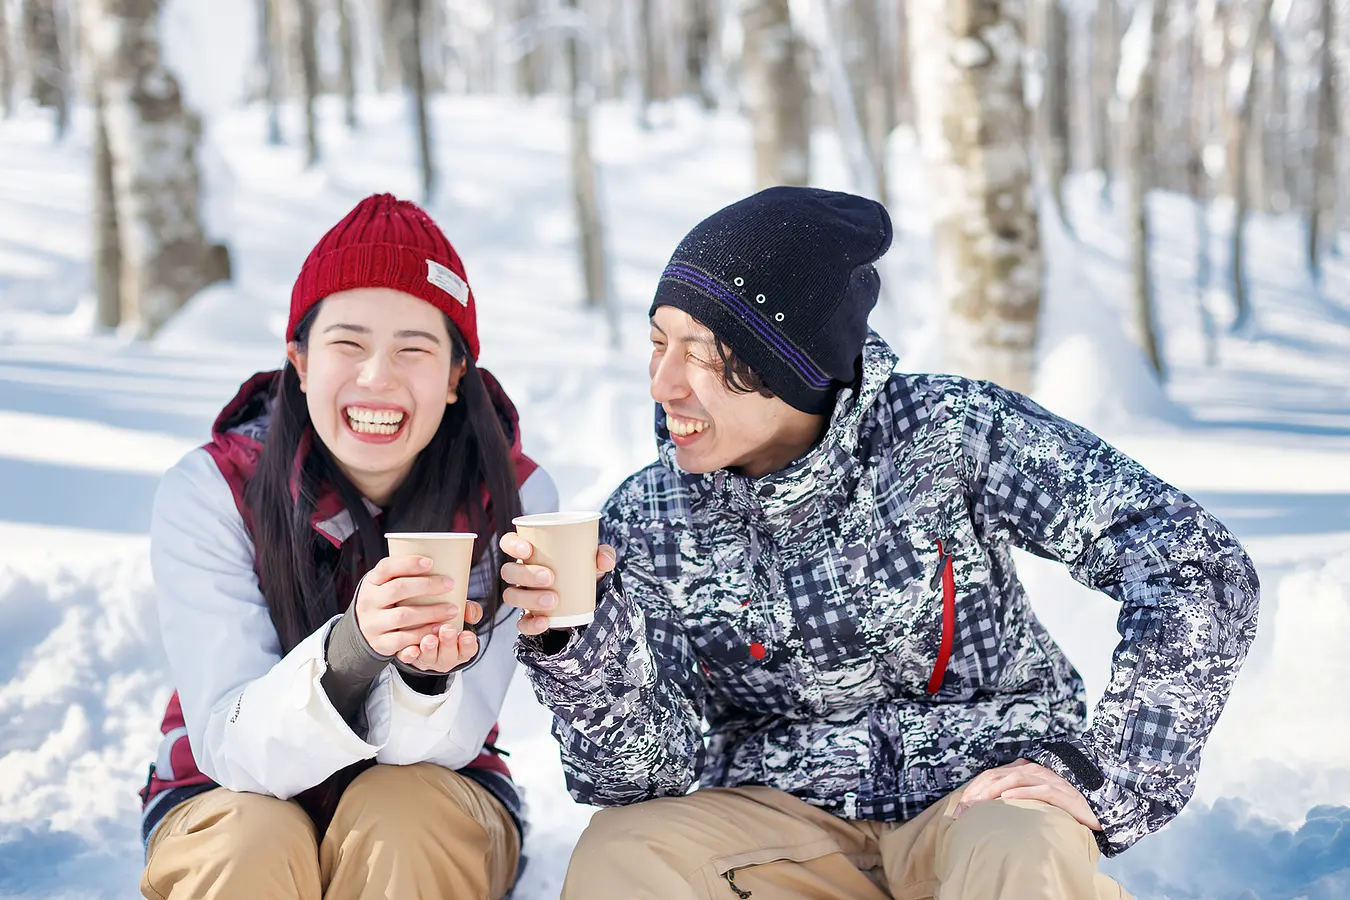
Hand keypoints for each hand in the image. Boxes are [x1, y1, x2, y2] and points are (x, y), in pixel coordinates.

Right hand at [354, 554, 460, 657]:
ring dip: (431, 612)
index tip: (430, 562)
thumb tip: (442, 562)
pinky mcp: (380, 643)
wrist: (364, 630)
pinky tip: (439, 628)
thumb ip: (405, 574)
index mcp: (372, 581)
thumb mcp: (386, 584)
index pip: (386, 567)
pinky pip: (403, 639)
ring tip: (452, 610)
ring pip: (402, 615)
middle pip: (397, 589)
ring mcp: (373, 623)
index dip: (408, 564)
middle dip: (426, 586)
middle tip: (450, 584)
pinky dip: (423, 633)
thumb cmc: (386, 600)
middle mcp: (369, 601)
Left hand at [395, 598, 483, 671]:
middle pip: (448, 657)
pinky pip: (409, 659)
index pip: (468, 650)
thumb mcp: (462, 613)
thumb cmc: (446, 619)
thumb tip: (469, 610)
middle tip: (447, 630)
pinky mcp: (409, 657)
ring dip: (429, 649)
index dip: (467, 644)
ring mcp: (426, 659)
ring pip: (428, 659)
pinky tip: (412, 649)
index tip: (466, 635)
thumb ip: (471, 610)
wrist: (421, 624)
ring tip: (429, 639)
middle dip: (448, 644)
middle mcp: (444, 657)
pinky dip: (410, 655)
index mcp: (460, 649)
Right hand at [499, 533, 616, 636]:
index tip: (528, 549)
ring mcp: (523, 596)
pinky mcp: (529, 617)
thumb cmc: (582, 570)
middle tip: (549, 577)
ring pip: (511, 596)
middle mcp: (521, 573)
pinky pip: (521, 623)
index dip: (512, 544)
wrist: (586, 598)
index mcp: (530, 552)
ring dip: (529, 598)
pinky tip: (545, 622)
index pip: (508, 543)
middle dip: (526, 574)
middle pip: (508, 572)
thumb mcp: (594, 560)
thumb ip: (603, 555)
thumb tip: (605, 559)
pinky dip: (531, 624)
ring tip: (553, 600)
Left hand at [954, 759, 1101, 829]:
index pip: (992, 774)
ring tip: (979, 804)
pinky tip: (1008, 799)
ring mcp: (1048, 780)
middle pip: (998, 775)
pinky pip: (1039, 790)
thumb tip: (987, 812)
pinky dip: (1022, 793)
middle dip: (978, 791)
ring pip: (1015, 779)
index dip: (975, 788)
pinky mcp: (1063, 793)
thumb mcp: (1033, 800)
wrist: (1097, 807)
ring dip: (994, 791)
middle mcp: (1034, 771)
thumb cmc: (1062, 806)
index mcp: (1024, 771)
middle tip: (964, 808)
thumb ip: (1014, 800)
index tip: (960, 806)